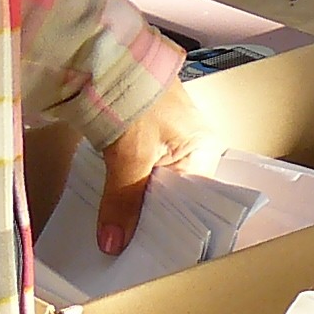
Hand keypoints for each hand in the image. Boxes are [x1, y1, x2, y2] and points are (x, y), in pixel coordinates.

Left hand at [95, 81, 205, 254]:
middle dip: (154, 223)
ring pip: (159, 190)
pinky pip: (145, 178)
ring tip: (123, 238)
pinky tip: (117, 212)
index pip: (198, 203)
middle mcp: (194, 150)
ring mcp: (172, 145)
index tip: (154, 255)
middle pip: (178, 199)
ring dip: (140, 209)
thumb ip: (124, 202)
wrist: (109, 59)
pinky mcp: (150, 142)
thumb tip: (114, 245)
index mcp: (204, 151)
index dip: (175, 229)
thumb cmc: (134, 98)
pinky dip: (131, 194)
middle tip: (133, 253)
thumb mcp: (130, 157)